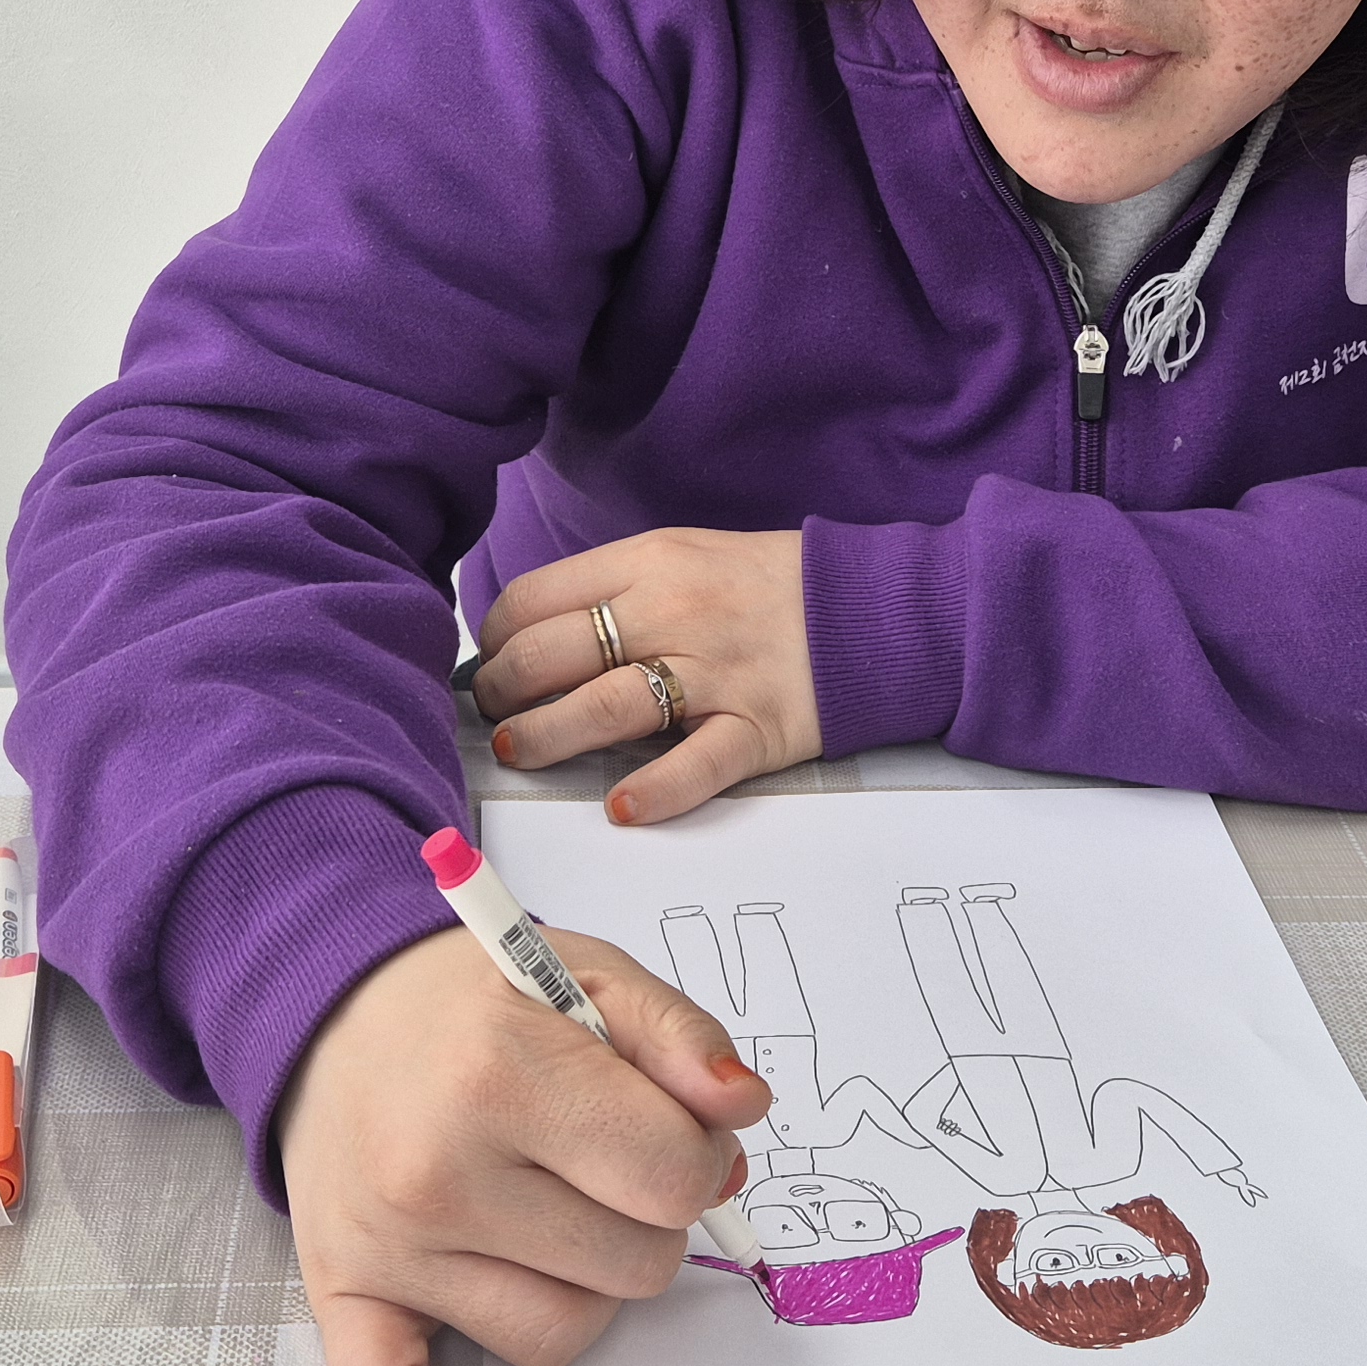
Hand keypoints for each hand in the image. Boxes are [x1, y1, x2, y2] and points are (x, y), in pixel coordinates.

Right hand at [282, 927, 771, 1365]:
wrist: (334, 1012)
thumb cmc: (473, 1003)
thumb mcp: (591, 976)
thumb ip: (681, 1038)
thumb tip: (738, 1107)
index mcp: (502, 1071)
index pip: (673, 1176)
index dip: (698, 1155)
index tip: (669, 1129)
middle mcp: (437, 1169)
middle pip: (635, 1265)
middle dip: (647, 1217)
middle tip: (603, 1161)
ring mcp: (390, 1246)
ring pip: (562, 1334)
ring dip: (582, 1287)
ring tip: (545, 1212)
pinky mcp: (346, 1299)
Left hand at [470, 527, 818, 825]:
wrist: (874, 607)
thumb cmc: (766, 588)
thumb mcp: (684, 558)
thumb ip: (616, 592)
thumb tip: (532, 636)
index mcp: (649, 563)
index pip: (535, 600)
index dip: (496, 640)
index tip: (492, 668)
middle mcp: (675, 613)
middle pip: (553, 654)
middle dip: (504, 692)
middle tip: (497, 718)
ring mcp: (717, 672)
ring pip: (604, 708)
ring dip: (546, 738)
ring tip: (520, 753)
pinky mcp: (757, 727)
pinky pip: (697, 764)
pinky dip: (655, 791)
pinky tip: (621, 807)